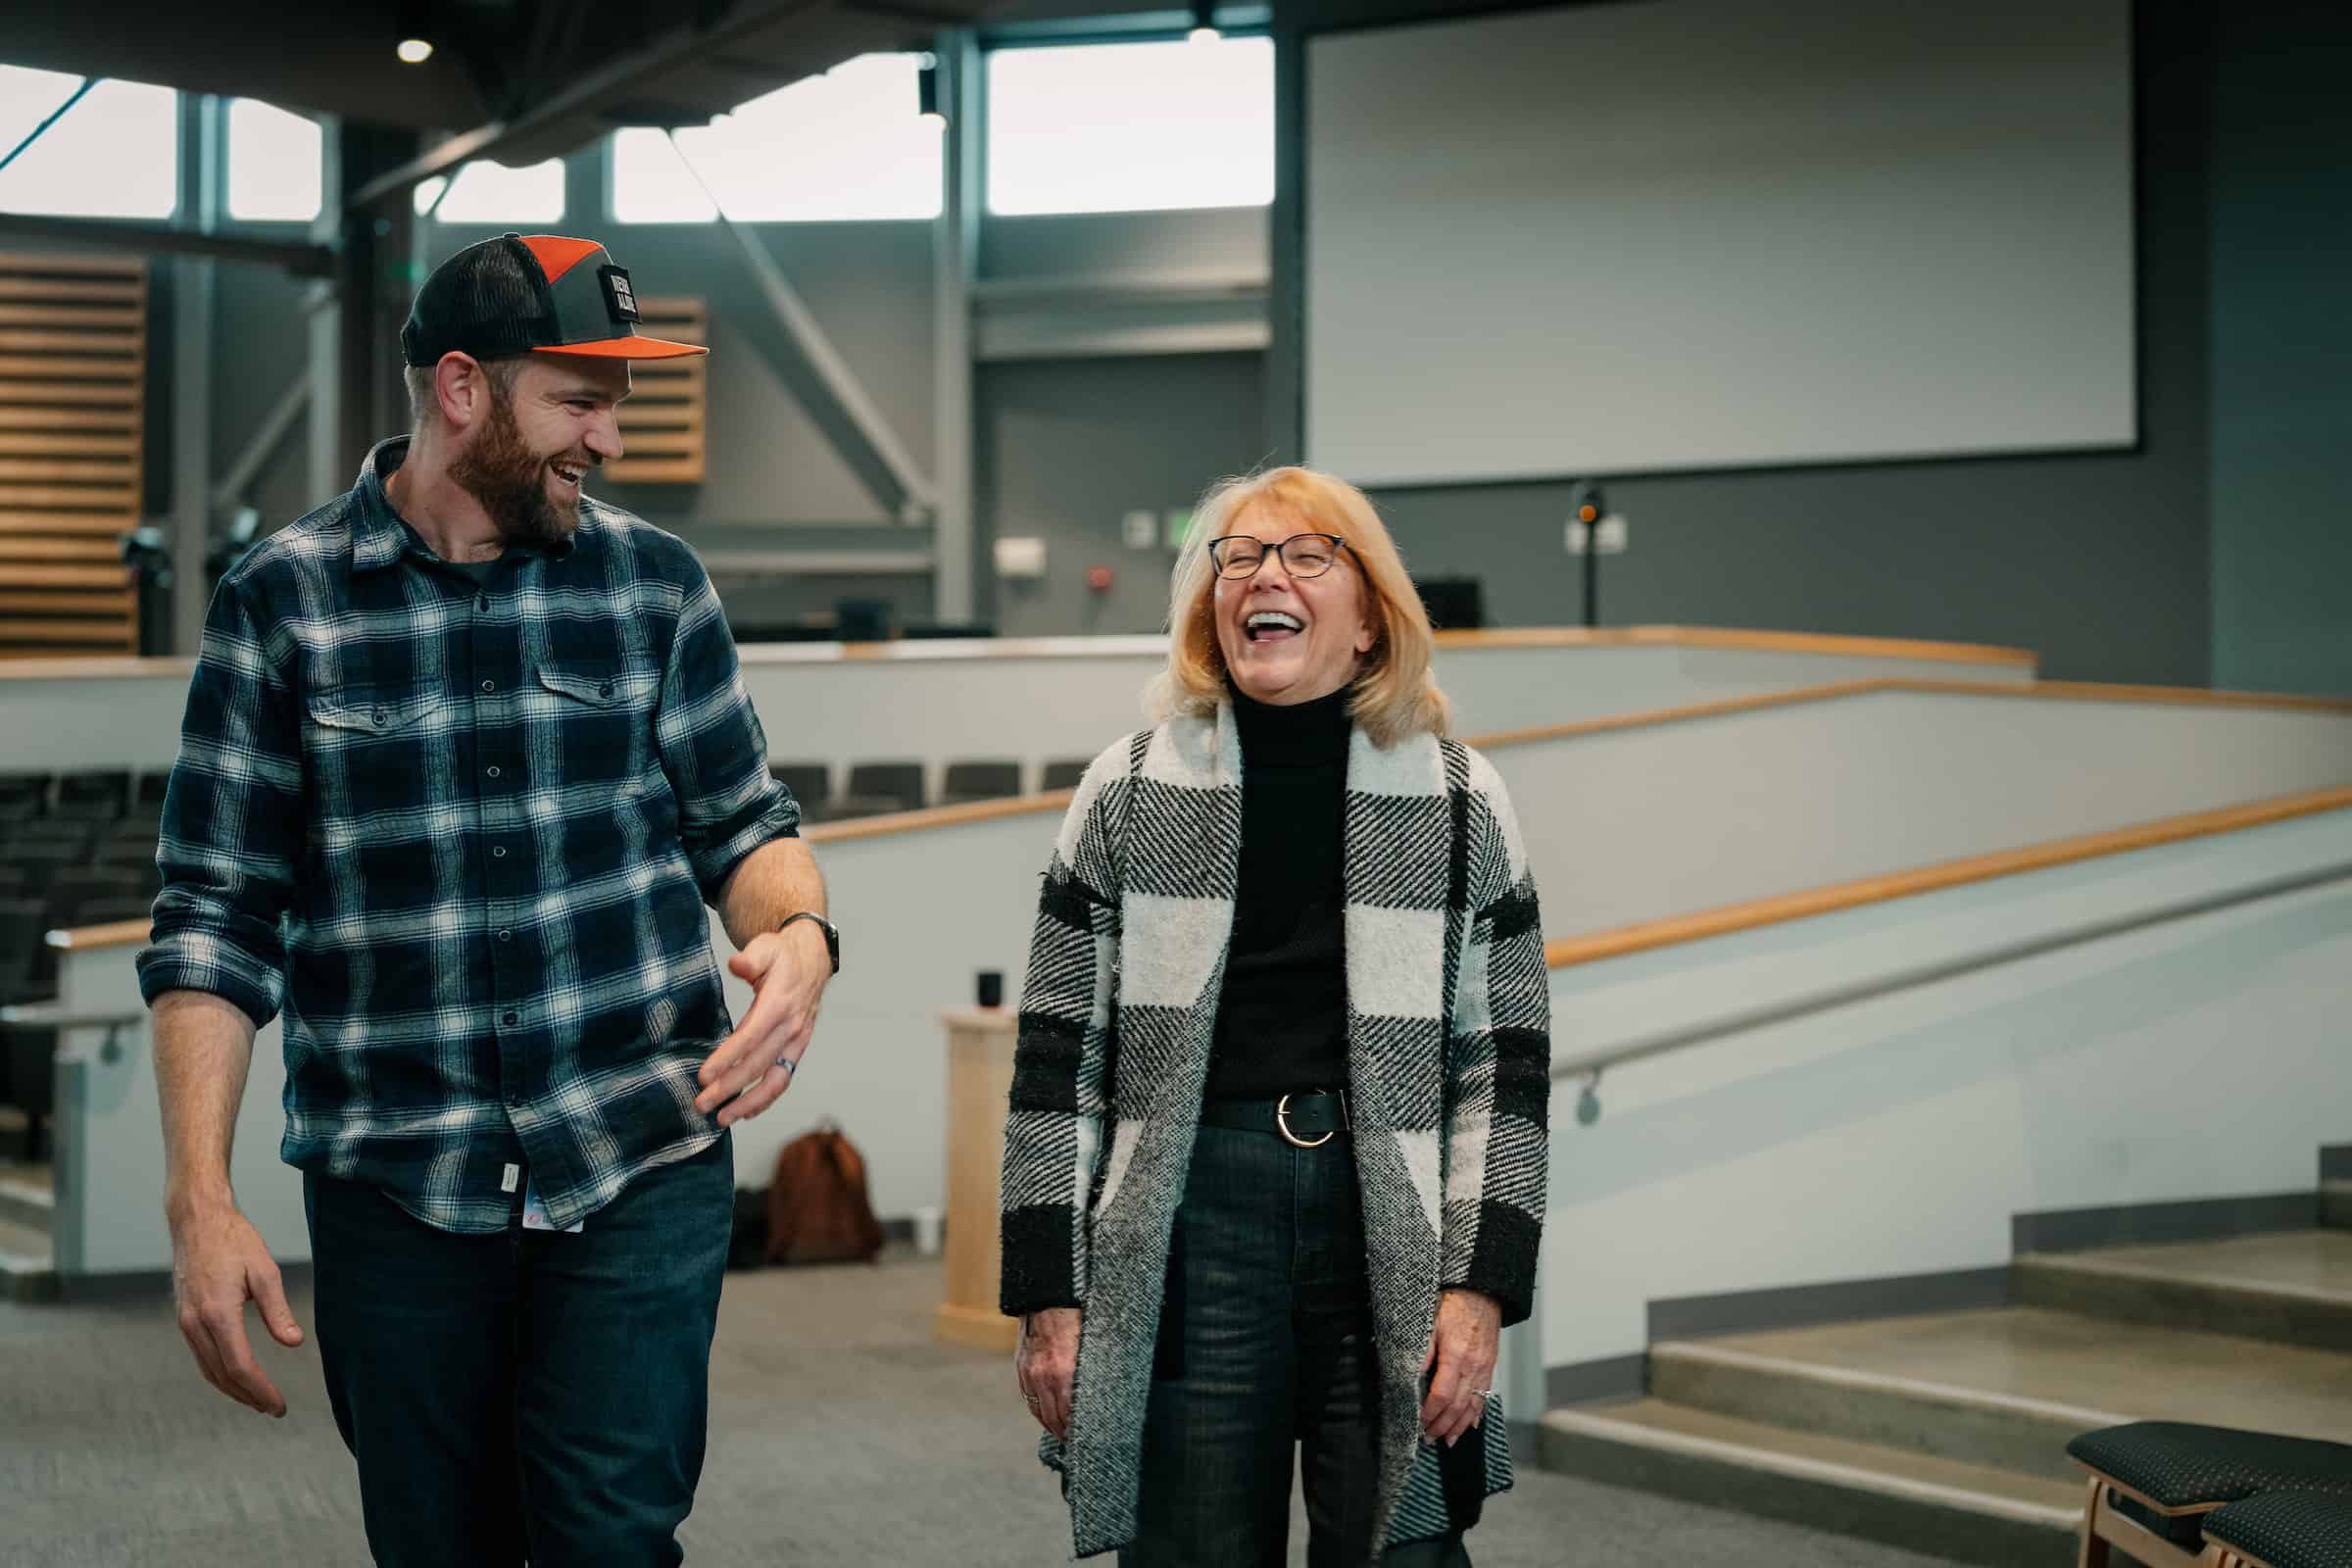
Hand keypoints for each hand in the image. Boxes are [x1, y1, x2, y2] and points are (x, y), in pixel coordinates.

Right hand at [169, 1198, 303, 1416]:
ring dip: (233, 1389)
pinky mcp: (184, 1318)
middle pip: (222, 1374)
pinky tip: (236, 1376)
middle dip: (249, 1396)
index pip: (240, 1365)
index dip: (260, 1389)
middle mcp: (196, 1323)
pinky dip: (219, 1373)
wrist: (196, 1221)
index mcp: (217, 1313)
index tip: (279, 1405)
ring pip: (208, 1369)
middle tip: (274, 1409)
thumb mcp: (264, 1271)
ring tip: (258, 1401)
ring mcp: (185, 1322)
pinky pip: (201, 1356)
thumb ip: (277, 1311)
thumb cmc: (233, 1240)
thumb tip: (293, 1342)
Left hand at [696, 921, 829, 1125]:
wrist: (813, 960)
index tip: (704, 1076)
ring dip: (748, 1103)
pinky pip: (783, 1079)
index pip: (750, 1037)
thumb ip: (751, 958)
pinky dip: (766, 1099)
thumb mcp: (766, 947)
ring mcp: (796, 1041)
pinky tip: (746, 1112)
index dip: (727, 1059)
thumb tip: (737, 965)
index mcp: (779, 1004)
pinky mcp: (797, 1049)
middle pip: (758, 1065)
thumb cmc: (783, 955)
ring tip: (722, 1118)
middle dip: (729, 1088)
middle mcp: (790, 1028)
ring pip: (775, 1080)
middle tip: (701, 1103)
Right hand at [1016, 1306, 1081, 1440]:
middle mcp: (1046, 1377)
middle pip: (1055, 1419)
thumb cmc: (1077, 1316)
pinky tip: (1048, 1417)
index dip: (1079, 1430)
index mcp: (1065, 1372)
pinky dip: (1039, 1411)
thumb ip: (1093, 1371)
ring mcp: (1031, 1374)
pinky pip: (1029, 1399)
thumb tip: (1104, 1391)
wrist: (1047, 1297)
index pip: (1071, 1415)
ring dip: (1052, 1426)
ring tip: (1063, 1435)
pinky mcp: (1022, 1368)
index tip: (1088, 1439)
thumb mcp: (1092, 1344)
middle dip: (1066, 1434)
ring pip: (1040, 1412)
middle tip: (1076, 1443)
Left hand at [1420, 1287, 1500, 1446]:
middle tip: (1429, 1438)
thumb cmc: (1453, 1301)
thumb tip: (1413, 1375)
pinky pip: (1485, 1394)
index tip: (1419, 1421)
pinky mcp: (1490, 1365)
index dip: (1430, 1411)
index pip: (1442, 1394)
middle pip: (1458, 1405)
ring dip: (1460, 1425)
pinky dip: (1477, 1412)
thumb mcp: (1431, 1321)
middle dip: (1443, 1425)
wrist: (1482, 1289)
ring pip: (1473, 1404)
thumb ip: (1423, 1350)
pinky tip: (1471, 1425)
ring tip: (1448, 1440)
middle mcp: (1474, 1365)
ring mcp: (1485, 1367)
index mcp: (1456, 1355)